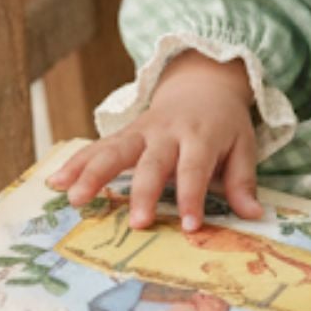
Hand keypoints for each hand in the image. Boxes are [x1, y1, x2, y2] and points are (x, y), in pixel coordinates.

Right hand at [46, 50, 263, 231]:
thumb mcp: (243, 146)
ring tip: (75, 198)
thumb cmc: (224, 124)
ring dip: (93, 173)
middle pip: (153, 162)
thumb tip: (256, 215)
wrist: (203, 83)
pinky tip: (54, 181)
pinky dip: (75, 162)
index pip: (195, 169)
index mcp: (201, 136)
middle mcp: (168, 132)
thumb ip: (243, 181)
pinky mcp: (124, 133)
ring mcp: (141, 131)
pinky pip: (96, 146)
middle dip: (145, 193)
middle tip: (138, 223)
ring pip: (114, 150)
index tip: (189, 226)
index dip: (192, 197)